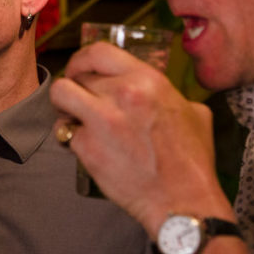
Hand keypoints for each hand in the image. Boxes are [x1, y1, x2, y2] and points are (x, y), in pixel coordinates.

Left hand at [49, 42, 230, 236]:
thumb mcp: (193, 113)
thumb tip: (156, 93)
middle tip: (78, 102)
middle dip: (75, 87)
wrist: (183, 201)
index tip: (80, 70)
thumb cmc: (191, 161)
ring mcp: (102, 119)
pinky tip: (89, 149)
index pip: (99, 51)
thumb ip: (167, 95)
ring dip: (63, 107)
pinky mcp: (87, 147)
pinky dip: (73, 141)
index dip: (83, 60)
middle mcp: (123, 93)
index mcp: (148, 80)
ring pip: (60, 95)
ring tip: (73, 120)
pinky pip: (66, 133)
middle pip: (77, 75)